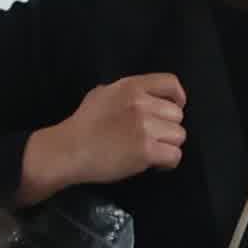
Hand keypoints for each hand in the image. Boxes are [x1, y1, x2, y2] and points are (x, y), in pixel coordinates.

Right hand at [25, 74, 186, 198]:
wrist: (69, 150)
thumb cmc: (81, 125)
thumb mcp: (100, 94)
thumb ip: (122, 93)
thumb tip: (134, 98)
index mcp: (131, 87)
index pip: (170, 83)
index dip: (177, 97)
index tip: (172, 108)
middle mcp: (142, 103)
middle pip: (177, 115)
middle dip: (167, 128)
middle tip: (151, 138)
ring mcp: (145, 127)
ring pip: (179, 136)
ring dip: (167, 145)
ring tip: (151, 151)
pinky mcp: (146, 150)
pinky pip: (174, 156)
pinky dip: (167, 163)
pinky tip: (154, 164)